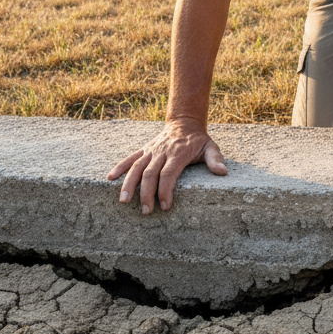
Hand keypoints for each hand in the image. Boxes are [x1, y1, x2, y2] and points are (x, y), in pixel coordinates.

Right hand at [106, 120, 226, 212]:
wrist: (184, 122)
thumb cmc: (198, 140)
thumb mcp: (211, 147)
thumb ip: (215, 159)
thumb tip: (223, 172)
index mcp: (178, 154)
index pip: (168, 174)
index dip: (165, 190)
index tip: (164, 206)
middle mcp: (162, 152)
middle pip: (150, 174)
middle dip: (146, 194)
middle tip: (145, 211)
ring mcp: (151, 151)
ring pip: (136, 168)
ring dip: (129, 184)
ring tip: (123, 201)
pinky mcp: (144, 150)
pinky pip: (130, 158)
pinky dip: (119, 167)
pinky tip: (110, 178)